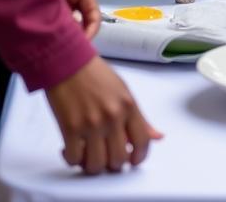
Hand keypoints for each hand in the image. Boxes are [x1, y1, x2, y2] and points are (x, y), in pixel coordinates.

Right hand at [45, 56, 161, 173]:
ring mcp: (91, 124)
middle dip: (113, 163)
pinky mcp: (70, 128)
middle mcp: (112, 116)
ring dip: (92, 165)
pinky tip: (72, 149)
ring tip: (88, 154)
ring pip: (96, 165)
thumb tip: (157, 136)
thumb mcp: (123, 91)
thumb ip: (140, 118)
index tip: (132, 160)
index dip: (139, 157)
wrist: (68, 61)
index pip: (142, 142)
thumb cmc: (95, 74)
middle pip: (118, 159)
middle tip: (106, 155)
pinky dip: (73, 159)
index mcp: (128, 106)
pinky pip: (74, 159)